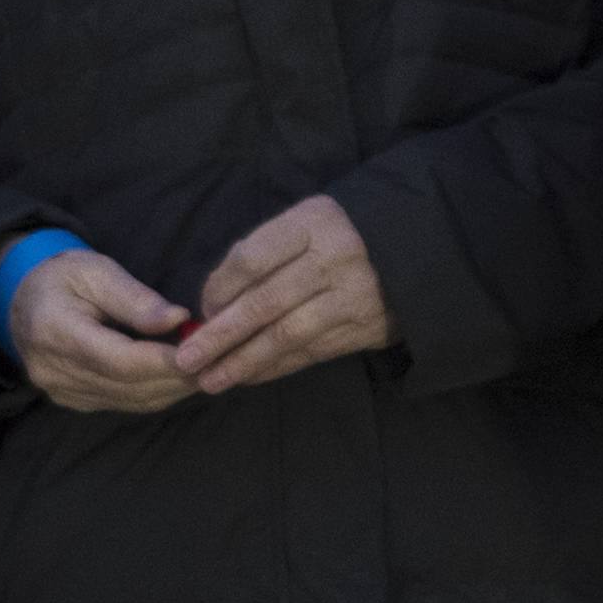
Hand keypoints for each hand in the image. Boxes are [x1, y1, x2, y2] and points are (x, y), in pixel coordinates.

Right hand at [7, 244, 202, 413]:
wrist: (22, 301)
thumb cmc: (62, 278)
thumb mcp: (97, 270)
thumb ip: (136, 298)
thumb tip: (179, 320)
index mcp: (53, 330)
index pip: (118, 359)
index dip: (163, 362)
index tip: (202, 352)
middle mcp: (52, 369)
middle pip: (128, 385)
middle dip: (177, 376)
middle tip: (217, 361)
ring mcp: (60, 390)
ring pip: (130, 400)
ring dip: (172, 389)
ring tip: (205, 369)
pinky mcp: (71, 401)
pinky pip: (122, 404)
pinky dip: (155, 393)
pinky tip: (176, 377)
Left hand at [172, 195, 395, 397]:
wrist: (416, 250)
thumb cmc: (335, 237)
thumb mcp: (302, 225)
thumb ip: (259, 254)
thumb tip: (212, 303)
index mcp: (311, 223)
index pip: (252, 259)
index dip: (219, 290)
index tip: (199, 312)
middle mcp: (334, 258)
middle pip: (265, 302)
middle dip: (221, 335)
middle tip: (186, 360)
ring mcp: (352, 295)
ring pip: (287, 334)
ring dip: (244, 361)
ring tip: (210, 380)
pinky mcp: (365, 327)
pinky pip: (310, 352)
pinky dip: (274, 367)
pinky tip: (246, 377)